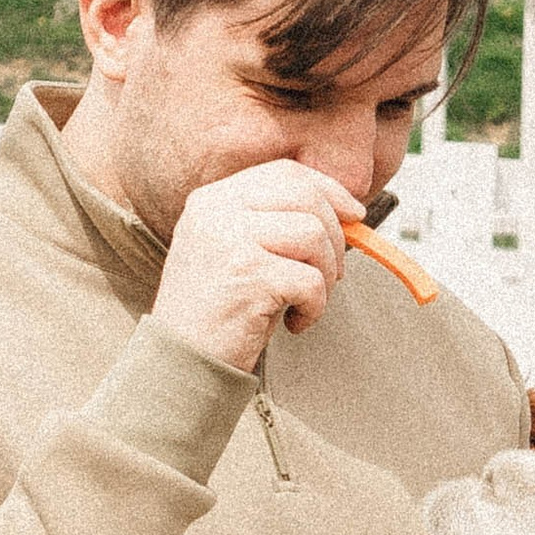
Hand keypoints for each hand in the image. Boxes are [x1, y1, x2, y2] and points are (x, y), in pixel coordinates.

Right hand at [151, 161, 352, 371]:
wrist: (182, 362)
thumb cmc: (216, 313)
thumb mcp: (239, 252)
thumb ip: (276, 224)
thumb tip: (345, 213)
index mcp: (212, 200)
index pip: (284, 173)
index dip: (328, 190)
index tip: (352, 214)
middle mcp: (216, 212)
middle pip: (305, 196)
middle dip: (335, 235)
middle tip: (334, 272)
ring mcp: (229, 240)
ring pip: (314, 235)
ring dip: (326, 275)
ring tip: (306, 301)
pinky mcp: (247, 275)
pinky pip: (311, 281)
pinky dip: (315, 307)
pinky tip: (294, 323)